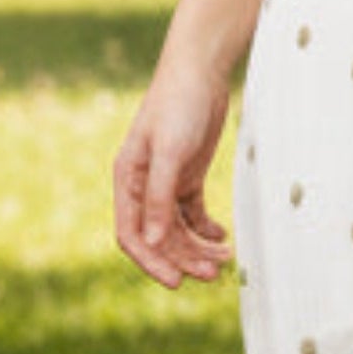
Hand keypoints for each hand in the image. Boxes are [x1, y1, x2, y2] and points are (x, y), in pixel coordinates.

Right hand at [114, 56, 235, 287]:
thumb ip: (160, 197)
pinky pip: (193, 214)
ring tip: (225, 258)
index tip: (177, 282)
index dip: (152, 262)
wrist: (200, 71)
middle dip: (183, 258)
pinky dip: (206, 229)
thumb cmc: (179, 105)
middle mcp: (143, 185)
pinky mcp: (188, 175)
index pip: (131, 234)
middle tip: (213, 273)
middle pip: (159, 237)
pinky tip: (222, 236)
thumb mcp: (169, 152)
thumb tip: (153, 241)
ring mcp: (166, 181)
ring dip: (198, 247)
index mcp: (127, 180)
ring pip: (178, 229)